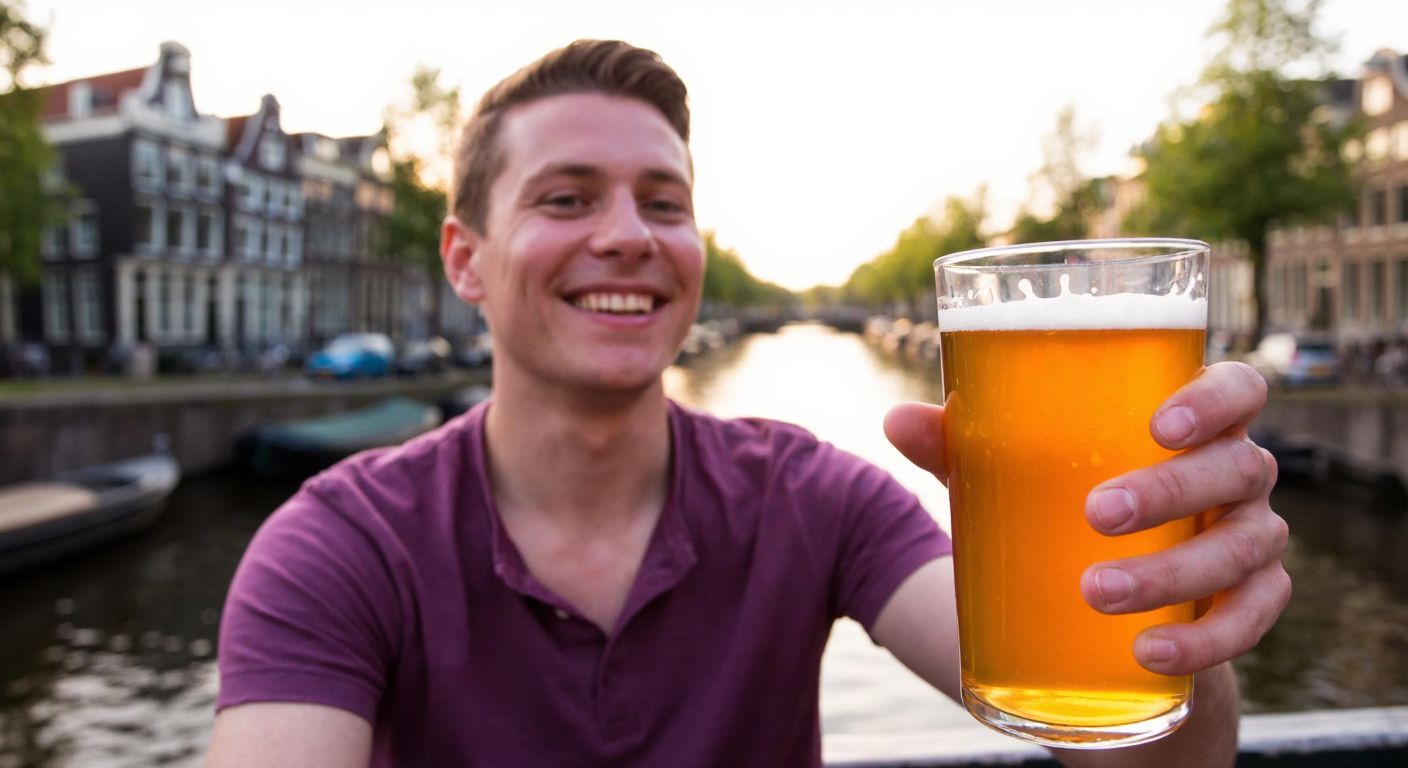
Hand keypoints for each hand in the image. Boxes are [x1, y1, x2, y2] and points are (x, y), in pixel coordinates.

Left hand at [882, 362, 1290, 676]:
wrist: (1102, 612)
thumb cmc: (1063, 509)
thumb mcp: (1013, 478)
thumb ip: (962, 446)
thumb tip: (896, 420)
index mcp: (1192, 425)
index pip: (1239, 389)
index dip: (1215, 400)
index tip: (1159, 424)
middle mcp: (1237, 474)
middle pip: (1238, 468)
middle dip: (1169, 491)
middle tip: (1095, 513)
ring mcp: (1252, 539)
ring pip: (1244, 547)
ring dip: (1174, 571)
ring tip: (1097, 592)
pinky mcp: (1249, 604)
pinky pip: (1250, 620)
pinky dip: (1205, 640)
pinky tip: (1148, 652)